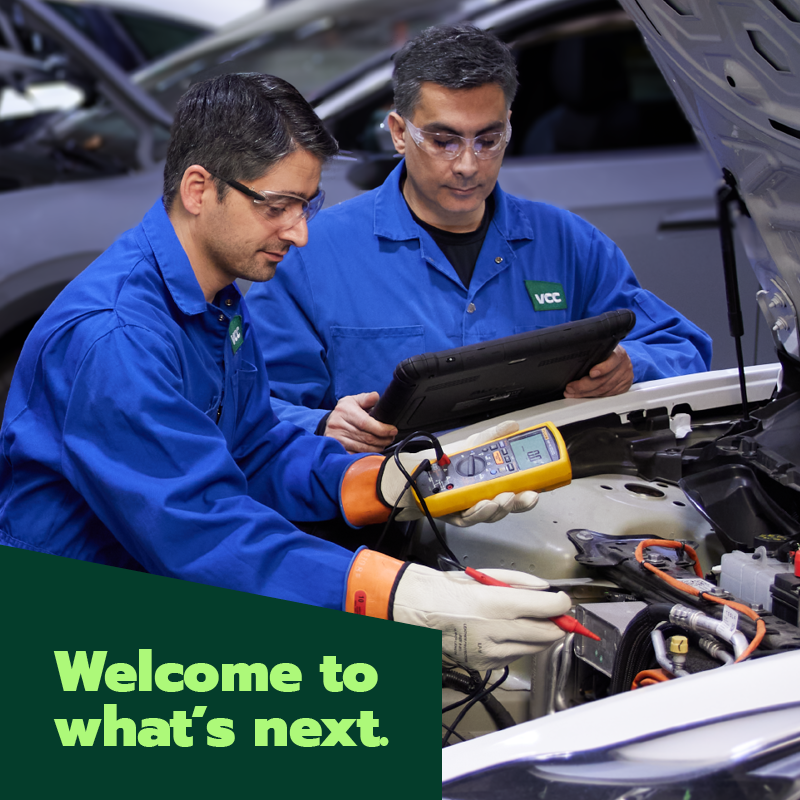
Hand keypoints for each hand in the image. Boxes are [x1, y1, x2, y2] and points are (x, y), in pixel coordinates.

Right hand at [324, 392, 396, 452]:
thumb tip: (376, 397)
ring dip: (377, 447)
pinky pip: (356, 455)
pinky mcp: (338, 448)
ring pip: (363, 448)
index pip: (366, 423)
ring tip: (384, 443)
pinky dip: (368, 454)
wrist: (329, 422)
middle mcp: (338, 424)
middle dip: (383, 439)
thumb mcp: (354, 401)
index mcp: (345, 411)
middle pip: (366, 437)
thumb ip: (366, 398)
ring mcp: (337, 438)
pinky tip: (373, 449)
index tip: (392, 430)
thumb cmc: (345, 411)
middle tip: (391, 438)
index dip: (382, 429)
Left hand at [378, 419, 538, 524]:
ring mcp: (469, 508)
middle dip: (518, 503)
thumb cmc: (447, 464)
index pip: (516, 491)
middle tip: (525, 495)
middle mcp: (484, 499)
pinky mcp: (453, 514)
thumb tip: (513, 426)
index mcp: (493, 484)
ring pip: (489, 514)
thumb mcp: (473, 446)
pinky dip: (476, 512)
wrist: (418, 472)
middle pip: (507, 506)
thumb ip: (494, 437)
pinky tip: (482, 504)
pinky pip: (467, 517)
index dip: (529, 492)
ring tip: (503, 498)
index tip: (539, 488)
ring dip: (498, 507)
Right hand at [392, 564, 570, 669]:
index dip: (562, 604)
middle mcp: (495, 631)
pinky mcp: (486, 665)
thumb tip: (546, 590)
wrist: (421, 612)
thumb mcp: (486, 576)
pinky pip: (516, 656)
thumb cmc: (451, 590)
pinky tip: (507, 633)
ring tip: (528, 620)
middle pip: (548, 633)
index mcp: (496, 603)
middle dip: (558, 623)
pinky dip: (520, 645)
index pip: (547, 608)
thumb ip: (521, 582)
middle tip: (558, 615)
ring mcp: (491, 652)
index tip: (563, 601)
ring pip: (535, 647)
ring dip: (540, 635)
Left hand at [564, 345, 632, 397]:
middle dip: (584, 386)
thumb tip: (573, 359)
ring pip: (604, 390)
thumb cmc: (607, 352)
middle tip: (571, 387)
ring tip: (572, 392)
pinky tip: (583, 395)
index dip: (602, 368)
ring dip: (586, 393)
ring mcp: (625, 377)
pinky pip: (607, 395)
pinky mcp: (623, 387)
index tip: (591, 373)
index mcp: (618, 353)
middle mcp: (624, 366)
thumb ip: (592, 353)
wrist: (620, 357)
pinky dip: (593, 396)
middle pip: (604, 380)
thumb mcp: (601, 348)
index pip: (612, 361)